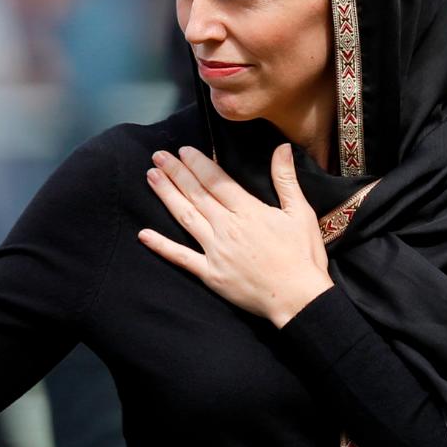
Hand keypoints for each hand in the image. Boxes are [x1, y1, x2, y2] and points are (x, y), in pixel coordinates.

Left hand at [138, 144, 332, 327]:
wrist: (299, 299)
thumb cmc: (302, 256)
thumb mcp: (300, 213)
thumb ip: (286, 179)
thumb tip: (282, 148)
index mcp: (248, 211)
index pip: (216, 181)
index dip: (197, 164)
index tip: (182, 151)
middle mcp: (227, 228)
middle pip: (196, 194)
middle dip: (175, 173)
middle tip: (158, 156)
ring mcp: (216, 251)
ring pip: (186, 217)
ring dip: (167, 196)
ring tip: (151, 177)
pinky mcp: (210, 274)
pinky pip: (181, 258)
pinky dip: (162, 246)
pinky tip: (143, 234)